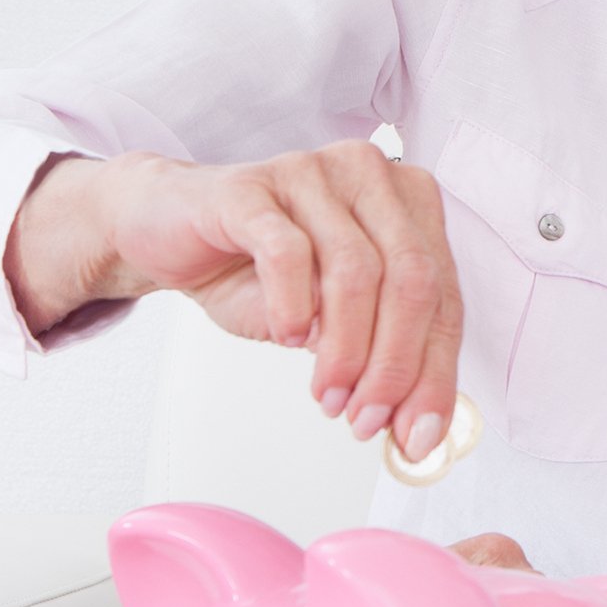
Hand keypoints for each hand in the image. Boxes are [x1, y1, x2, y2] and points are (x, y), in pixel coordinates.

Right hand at [6, 144, 464, 457]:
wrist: (164, 228)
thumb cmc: (256, 268)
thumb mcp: (330, 320)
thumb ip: (378, 354)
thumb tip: (417, 423)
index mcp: (408, 201)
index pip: (442, 293)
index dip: (436, 370)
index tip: (420, 434)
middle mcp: (369, 176)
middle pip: (411, 281)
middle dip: (395, 366)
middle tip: (369, 420)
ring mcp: (311, 173)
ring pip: (356, 271)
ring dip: (346, 350)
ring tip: (328, 396)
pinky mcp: (252, 187)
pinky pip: (288, 252)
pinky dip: (294, 307)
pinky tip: (289, 338)